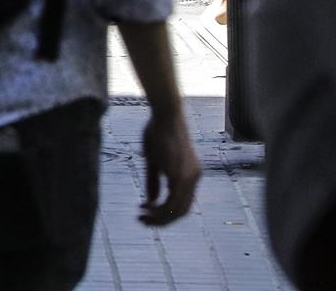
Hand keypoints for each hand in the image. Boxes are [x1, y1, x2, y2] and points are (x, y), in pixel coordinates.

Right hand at [139, 108, 199, 224]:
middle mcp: (193, 178)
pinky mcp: (181, 175)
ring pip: (177, 210)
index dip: (165, 212)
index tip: (146, 212)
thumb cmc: (157, 131)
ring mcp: (189, 177)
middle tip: (143, 221)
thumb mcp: (154, 159)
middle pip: (182, 211)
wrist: (166, 115)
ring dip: (159, 218)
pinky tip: (146, 208)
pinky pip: (173, 201)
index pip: (182, 203)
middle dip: (162, 220)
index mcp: (190, 174)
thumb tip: (151, 201)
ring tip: (142, 217)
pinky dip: (160, 209)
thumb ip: (154, 180)